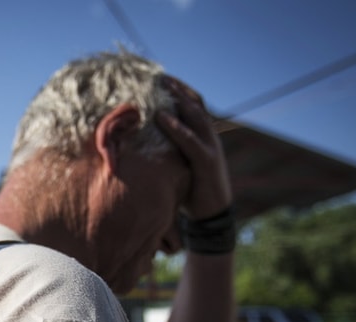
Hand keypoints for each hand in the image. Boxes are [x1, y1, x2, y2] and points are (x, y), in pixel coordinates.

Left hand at [155, 75, 231, 219]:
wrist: (212, 213)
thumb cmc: (191, 188)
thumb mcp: (179, 163)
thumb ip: (168, 148)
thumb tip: (143, 140)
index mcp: (203, 134)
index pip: (193, 103)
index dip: (178, 89)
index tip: (158, 76)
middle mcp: (209, 136)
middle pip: (194, 103)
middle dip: (176, 87)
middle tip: (155, 73)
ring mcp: (210, 147)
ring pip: (195, 115)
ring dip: (176, 99)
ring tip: (158, 86)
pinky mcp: (207, 162)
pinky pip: (191, 140)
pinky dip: (176, 127)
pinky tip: (160, 117)